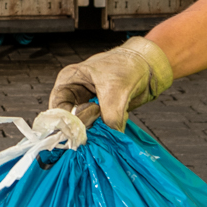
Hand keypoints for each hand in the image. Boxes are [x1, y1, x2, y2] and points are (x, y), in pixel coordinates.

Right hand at [46, 35, 174, 128]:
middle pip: (68, 120)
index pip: (57, 108)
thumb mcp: (115, 91)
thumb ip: (109, 117)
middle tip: (99, 120)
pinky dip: (105, 131)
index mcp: (69, 81)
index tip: (78, 133)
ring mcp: (87, 104)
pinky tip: (114, 124)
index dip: (65, 123)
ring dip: (95, 129)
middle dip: (83, 127)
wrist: (149, 66)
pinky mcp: (100, 114)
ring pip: (83, 127)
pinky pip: (97, 129)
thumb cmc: (127, 67)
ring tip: (109, 118)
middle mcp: (74, 94)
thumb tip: (109, 139)